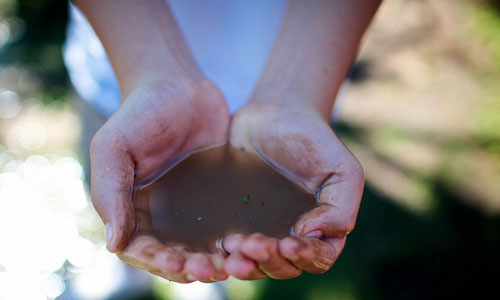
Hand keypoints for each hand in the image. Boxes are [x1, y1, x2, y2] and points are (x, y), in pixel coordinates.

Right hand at [90, 78, 229, 281]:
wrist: (179, 85)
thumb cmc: (139, 113)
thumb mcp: (113, 148)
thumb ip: (110, 193)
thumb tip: (112, 244)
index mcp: (129, 209)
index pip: (140, 250)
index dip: (157, 262)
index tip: (179, 263)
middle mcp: (158, 214)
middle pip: (173, 255)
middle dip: (191, 266)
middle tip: (214, 268)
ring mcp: (188, 207)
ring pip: (200, 246)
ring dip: (214, 260)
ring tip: (232, 262)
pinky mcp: (216, 197)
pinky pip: (224, 225)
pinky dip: (233, 239)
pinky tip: (249, 243)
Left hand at [223, 102, 363, 279]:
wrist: (273, 115)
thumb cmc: (312, 139)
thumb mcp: (341, 167)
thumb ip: (341, 205)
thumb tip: (316, 236)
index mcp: (322, 229)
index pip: (318, 258)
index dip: (304, 257)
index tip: (287, 243)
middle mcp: (292, 236)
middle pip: (283, 266)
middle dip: (268, 261)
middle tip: (252, 245)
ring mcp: (262, 231)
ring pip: (255, 262)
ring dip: (245, 262)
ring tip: (232, 248)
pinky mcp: (235, 222)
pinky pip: (229, 246)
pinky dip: (223, 252)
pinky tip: (217, 242)